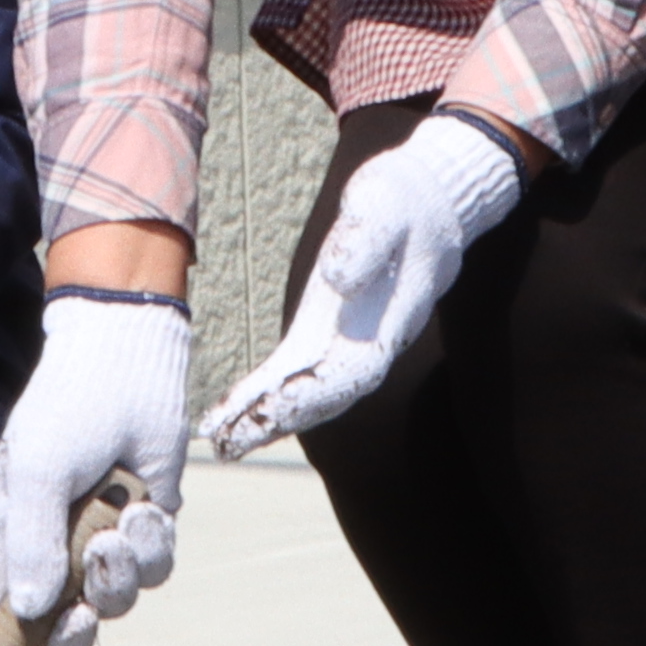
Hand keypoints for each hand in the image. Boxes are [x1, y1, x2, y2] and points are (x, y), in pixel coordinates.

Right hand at [0, 289, 197, 645]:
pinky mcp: (143, 524)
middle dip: (76, 626)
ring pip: (116, 598)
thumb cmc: (66, 412)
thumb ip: (30, 545)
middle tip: (82, 611)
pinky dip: (150, 544)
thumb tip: (28, 611)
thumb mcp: (36, 475)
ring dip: (120, 572)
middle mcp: (54, 546)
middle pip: (63, 626)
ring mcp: (100, 538)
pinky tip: (141, 507)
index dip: (6, 643)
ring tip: (118, 523)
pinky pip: (153, 566)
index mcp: (9, 537)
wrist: (128, 366)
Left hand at [208, 113, 529, 453]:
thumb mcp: (384, 207)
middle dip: (278, 422)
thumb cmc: (404, 201)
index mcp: (386, 323)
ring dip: (264, 419)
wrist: (425, 201)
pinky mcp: (323, 331)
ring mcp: (344, 342)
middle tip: (230, 444)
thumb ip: (365, 240)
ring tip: (220, 441)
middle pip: (324, 397)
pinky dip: (263, 393)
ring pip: (305, 393)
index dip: (314, 393)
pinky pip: (292, 372)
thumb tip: (339, 279)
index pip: (351, 372)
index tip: (275, 409)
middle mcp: (367, 345)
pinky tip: (231, 411)